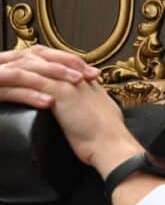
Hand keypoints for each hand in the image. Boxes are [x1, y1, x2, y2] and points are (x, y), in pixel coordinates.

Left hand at [0, 46, 140, 176]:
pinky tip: (4, 84)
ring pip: (36, 65)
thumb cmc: (109, 143)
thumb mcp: (106, 122)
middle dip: (27, 58)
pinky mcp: (61, 92)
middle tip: (10, 66)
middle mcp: (80, 80)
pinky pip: (31, 79)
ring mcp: (71, 84)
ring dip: (15, 68)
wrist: (113, 147)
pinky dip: (15, 80)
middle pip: (48, 57)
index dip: (47, 62)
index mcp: (91, 86)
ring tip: (2, 74)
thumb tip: (93, 119)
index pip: (65, 64)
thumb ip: (97, 113)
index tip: (32, 68)